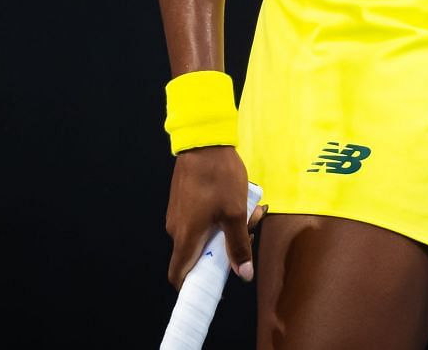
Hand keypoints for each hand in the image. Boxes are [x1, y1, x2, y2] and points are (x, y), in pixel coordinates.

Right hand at [164, 145, 267, 290]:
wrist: (203, 141)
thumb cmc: (219, 177)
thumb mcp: (236, 213)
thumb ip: (238, 246)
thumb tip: (243, 275)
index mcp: (185, 237)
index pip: (179, 275)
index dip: (194, 286)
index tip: (216, 283)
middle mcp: (176, 229)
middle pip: (200, 254)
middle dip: (227, 248)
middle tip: (250, 228)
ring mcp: (179, 214)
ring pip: (204, 234)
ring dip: (228, 228)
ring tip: (251, 209)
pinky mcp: (184, 201)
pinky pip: (201, 219)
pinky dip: (220, 216)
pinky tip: (239, 199)